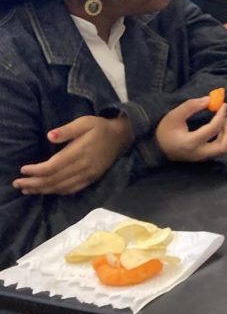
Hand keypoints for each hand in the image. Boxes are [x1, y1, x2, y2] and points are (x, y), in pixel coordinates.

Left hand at [13, 115, 133, 194]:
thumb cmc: (100, 127)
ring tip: (27, 190)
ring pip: (62, 187)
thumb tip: (49, 136)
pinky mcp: (92, 179)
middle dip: (34, 183)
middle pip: (54, 179)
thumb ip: (67, 129)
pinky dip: (57, 191)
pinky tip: (48, 190)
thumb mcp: (84, 122)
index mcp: (80, 151)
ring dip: (43, 190)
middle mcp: (84, 166)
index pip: (53, 166)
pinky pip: (72, 189)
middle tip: (18, 184)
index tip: (22, 170)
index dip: (36, 171)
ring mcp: (89, 175)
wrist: (122, 137)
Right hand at [156, 98, 226, 162]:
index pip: (213, 129)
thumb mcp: (174, 116)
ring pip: (226, 150)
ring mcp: (203, 157)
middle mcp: (200, 153)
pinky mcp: (205, 156)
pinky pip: (221, 149)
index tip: (224, 105)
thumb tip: (209, 99)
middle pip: (224, 146)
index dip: (221, 116)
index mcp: (191, 143)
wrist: (157, 148)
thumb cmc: (164, 131)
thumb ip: (191, 106)